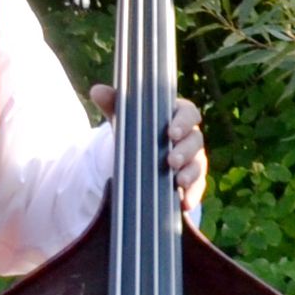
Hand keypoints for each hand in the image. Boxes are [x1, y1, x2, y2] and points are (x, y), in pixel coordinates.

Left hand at [88, 88, 208, 212]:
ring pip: (198, 164)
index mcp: (179, 116)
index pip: (189, 113)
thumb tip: (96, 91)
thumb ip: (114, 104)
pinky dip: (192, 195)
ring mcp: (194, 159)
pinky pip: (198, 187)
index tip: (170, 132)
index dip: (183, 122)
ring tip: (178, 182)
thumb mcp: (125, 118)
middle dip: (185, 151)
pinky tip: (184, 203)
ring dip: (190, 173)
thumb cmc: (139, 129)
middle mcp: (190, 136)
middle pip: (196, 140)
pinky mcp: (194, 180)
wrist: (142, 155)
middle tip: (170, 161)